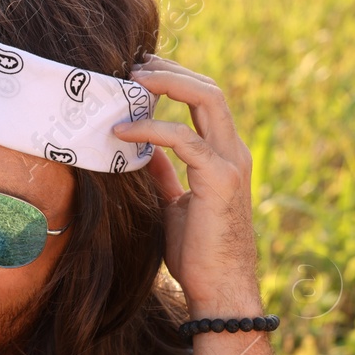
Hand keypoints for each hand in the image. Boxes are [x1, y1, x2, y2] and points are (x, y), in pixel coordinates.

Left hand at [111, 54, 260, 315]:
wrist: (219, 289)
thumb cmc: (197, 253)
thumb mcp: (173, 204)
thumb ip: (163, 174)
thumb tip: (140, 151)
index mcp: (224, 155)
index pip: (205, 101)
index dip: (175, 81)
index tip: (139, 75)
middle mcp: (233, 151)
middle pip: (209, 89)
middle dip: (170, 71)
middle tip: (131, 65)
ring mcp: (231, 162)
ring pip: (206, 100)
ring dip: (166, 84)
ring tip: (128, 82)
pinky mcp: (220, 179)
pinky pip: (184, 139)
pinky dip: (151, 129)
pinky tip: (121, 131)